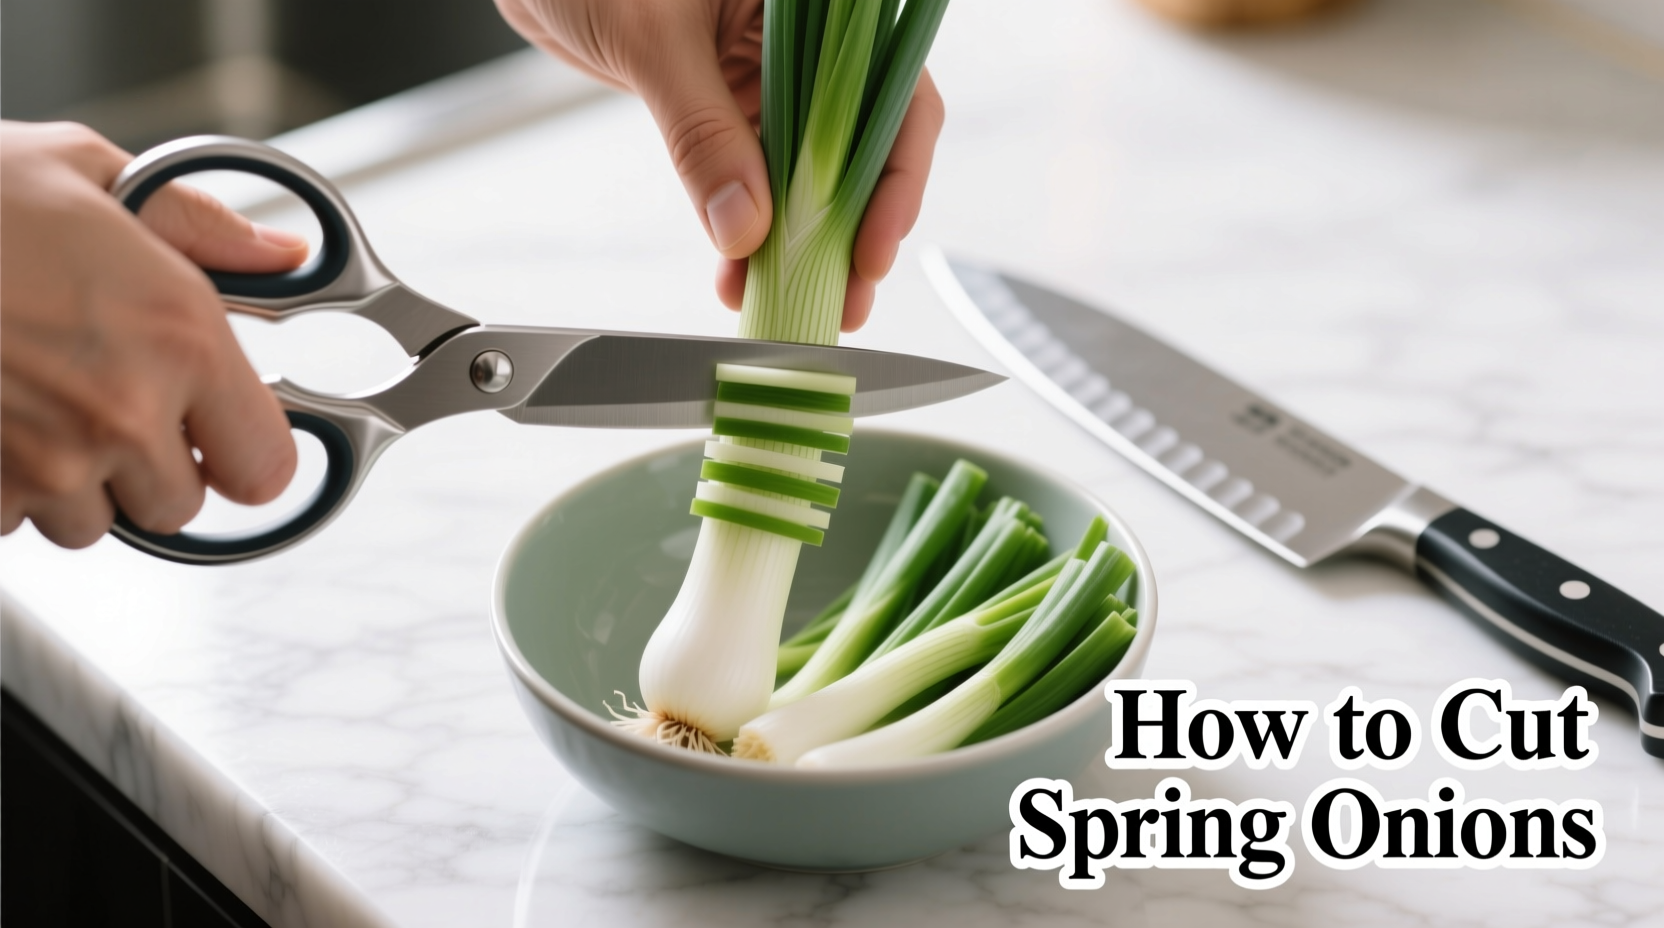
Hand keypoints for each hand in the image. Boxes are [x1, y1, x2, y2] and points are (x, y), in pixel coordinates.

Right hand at [1, 122, 305, 547]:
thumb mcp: (85, 170)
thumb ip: (199, 225)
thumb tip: (280, 257)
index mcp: (179, 336)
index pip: (265, 468)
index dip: (242, 452)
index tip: (218, 430)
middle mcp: (122, 413)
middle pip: (175, 506)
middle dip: (147, 463)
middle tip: (99, 392)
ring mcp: (41, 463)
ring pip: (87, 521)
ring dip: (66, 477)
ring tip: (24, 392)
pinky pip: (8, 522)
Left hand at [496, 0, 944, 330]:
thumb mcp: (651, 40)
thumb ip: (702, 133)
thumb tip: (745, 226)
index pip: (893, 89)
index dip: (895, 174)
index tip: (870, 247)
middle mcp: (812, 31)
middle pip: (864, 139)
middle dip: (855, 225)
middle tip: (844, 296)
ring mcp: (777, 68)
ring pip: (814, 166)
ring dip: (805, 239)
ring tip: (796, 300)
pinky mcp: (736, 98)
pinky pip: (761, 171)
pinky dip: (754, 224)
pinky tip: (743, 273)